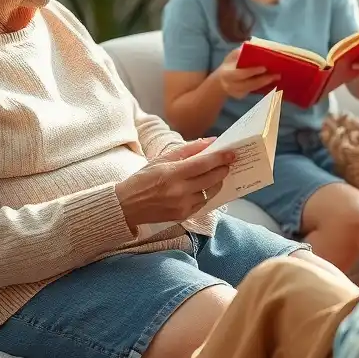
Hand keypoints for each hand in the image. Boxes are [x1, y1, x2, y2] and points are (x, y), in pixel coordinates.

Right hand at [118, 139, 236, 228]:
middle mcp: (179, 191)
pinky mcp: (183, 216)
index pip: (203, 164)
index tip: (231, 152)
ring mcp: (182, 206)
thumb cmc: (144, 178)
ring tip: (219, 173)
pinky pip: (203, 203)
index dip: (220, 158)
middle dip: (223, 169)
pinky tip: (206, 186)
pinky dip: (207, 193)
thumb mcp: (162, 159)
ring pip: (210, 192)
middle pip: (211, 179)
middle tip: (229, 162)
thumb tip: (210, 142)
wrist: (127, 205)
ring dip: (217, 182)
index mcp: (172, 174)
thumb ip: (188, 149)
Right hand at [215, 46, 278, 99]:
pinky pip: (253, 91)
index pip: (241, 74)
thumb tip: (251, 43)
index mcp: (227, 74)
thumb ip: (240, 52)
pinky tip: (272, 82)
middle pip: (249, 84)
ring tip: (277, 77)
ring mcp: (236, 93)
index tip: (264, 68)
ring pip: (253, 89)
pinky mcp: (241, 96)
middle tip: (277, 74)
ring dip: (266, 83)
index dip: (252, 71)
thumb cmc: (228, 65)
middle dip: (263, 79)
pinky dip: (263, 87)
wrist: (220, 82)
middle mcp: (231, 85)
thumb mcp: (231, 56)